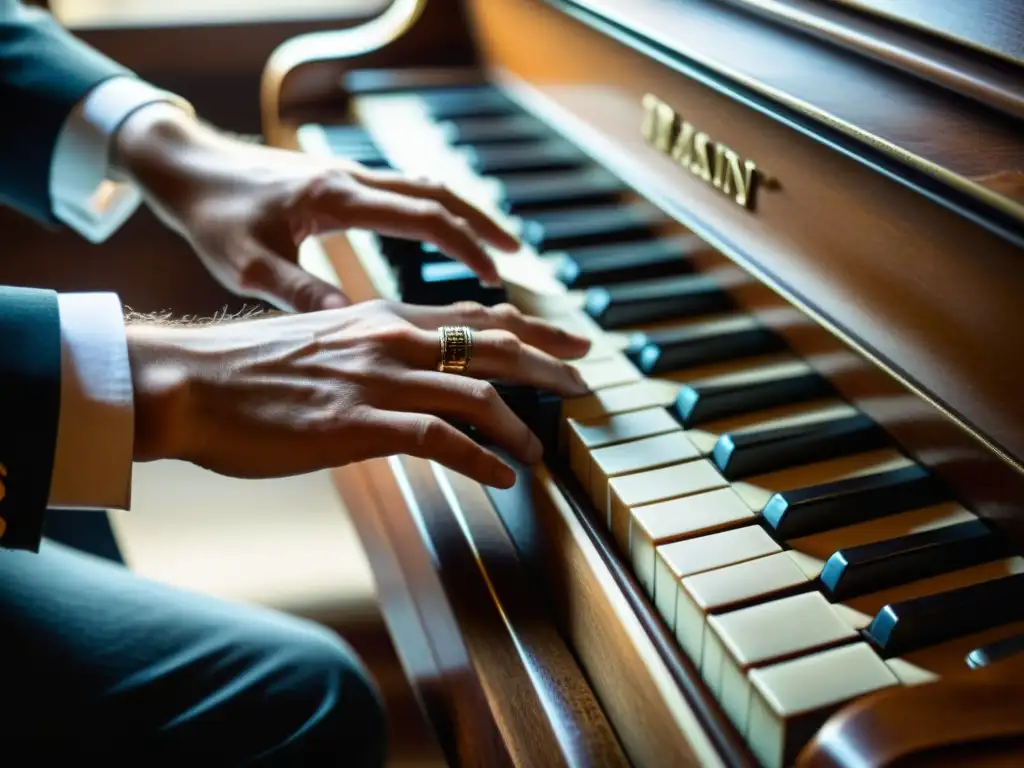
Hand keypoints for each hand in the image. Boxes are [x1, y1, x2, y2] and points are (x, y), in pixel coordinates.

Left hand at [113, 105, 518, 312]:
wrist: (186, 165)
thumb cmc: (213, 217)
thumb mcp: (248, 263)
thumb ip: (300, 291)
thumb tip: (355, 324)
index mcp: (336, 199)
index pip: (423, 217)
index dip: (466, 248)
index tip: (495, 280)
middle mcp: (351, 180)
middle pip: (438, 194)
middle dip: (483, 226)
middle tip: (518, 260)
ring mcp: (348, 176)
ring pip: (425, 187)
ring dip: (465, 214)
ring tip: (497, 247)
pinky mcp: (340, 180)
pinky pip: (404, 190)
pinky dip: (436, 210)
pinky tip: (445, 232)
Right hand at [127, 300, 590, 487]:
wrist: (191, 380)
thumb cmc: (247, 368)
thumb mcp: (321, 342)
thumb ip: (369, 352)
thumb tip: (403, 378)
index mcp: (381, 316)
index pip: (472, 315)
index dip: (527, 328)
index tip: (564, 340)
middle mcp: (390, 339)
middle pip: (492, 343)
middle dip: (548, 363)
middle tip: (586, 381)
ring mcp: (377, 380)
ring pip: (477, 392)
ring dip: (520, 423)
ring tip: (543, 448)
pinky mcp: (359, 423)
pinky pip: (441, 439)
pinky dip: (482, 459)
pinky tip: (503, 476)